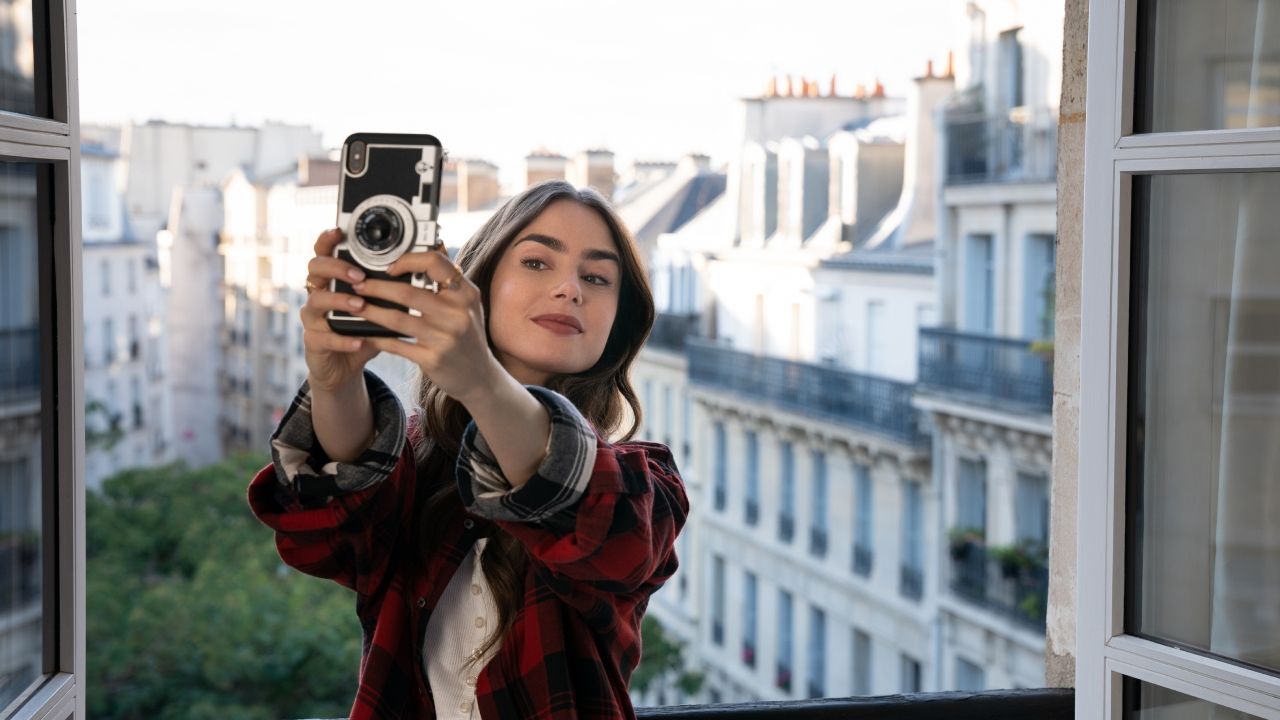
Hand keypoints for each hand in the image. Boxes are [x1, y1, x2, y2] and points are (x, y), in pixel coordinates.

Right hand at [300, 228, 381, 392]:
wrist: (347, 363)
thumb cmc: (367, 327)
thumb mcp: (383, 304)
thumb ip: (397, 284)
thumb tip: (427, 261)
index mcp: (334, 278)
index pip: (324, 251)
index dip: (328, 239)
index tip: (340, 232)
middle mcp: (319, 292)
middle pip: (314, 268)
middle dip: (336, 268)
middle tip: (359, 276)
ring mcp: (313, 317)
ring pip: (315, 301)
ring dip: (338, 301)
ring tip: (359, 305)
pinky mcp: (313, 342)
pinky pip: (322, 338)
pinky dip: (342, 340)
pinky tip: (359, 341)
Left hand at [347, 247, 501, 404]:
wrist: (479, 376)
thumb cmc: (467, 335)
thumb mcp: (467, 304)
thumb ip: (449, 279)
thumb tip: (433, 243)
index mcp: (466, 294)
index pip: (436, 263)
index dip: (408, 260)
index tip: (390, 266)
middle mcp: (458, 314)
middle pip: (408, 292)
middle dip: (377, 287)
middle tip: (359, 284)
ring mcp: (446, 338)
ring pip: (397, 319)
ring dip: (371, 311)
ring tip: (355, 306)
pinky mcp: (433, 359)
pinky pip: (397, 345)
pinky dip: (378, 337)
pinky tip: (365, 332)